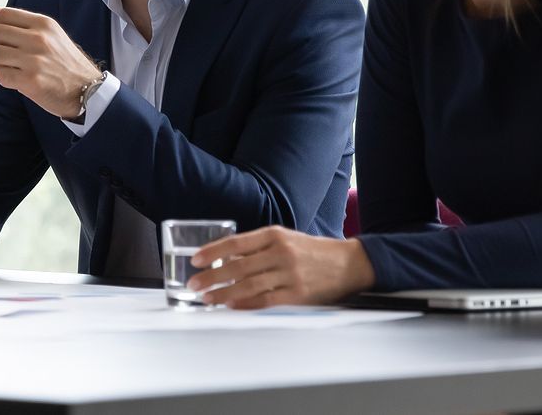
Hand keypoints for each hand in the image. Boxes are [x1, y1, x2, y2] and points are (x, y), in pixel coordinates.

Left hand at [0, 5, 101, 117]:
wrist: (88, 89)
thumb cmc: (64, 61)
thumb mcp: (48, 34)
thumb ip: (19, 22)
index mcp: (43, 23)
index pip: (3, 15)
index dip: (0, 27)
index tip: (10, 39)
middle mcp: (39, 38)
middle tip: (10, 55)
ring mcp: (35, 60)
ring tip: (13, 67)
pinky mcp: (31, 81)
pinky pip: (1, 75)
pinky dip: (5, 79)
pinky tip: (18, 80)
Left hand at [188, 226, 375, 308]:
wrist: (348, 263)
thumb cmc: (311, 251)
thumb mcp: (285, 239)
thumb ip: (258, 247)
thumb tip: (226, 259)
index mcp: (274, 235)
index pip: (236, 242)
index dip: (213, 252)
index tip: (195, 259)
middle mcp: (280, 253)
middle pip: (238, 266)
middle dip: (212, 276)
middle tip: (193, 284)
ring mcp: (290, 274)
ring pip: (249, 285)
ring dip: (224, 293)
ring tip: (207, 298)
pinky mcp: (298, 295)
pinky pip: (266, 301)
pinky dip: (246, 304)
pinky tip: (231, 306)